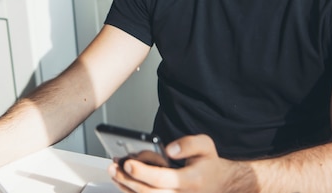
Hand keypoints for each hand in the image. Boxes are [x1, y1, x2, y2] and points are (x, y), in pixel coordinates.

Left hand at [108, 134, 257, 192]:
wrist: (218, 182)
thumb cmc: (208, 164)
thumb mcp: (206, 145)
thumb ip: (189, 144)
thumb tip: (169, 149)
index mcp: (191, 180)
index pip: (163, 179)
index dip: (143, 172)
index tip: (129, 162)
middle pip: (149, 192)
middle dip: (128, 180)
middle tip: (114, 167)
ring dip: (126, 187)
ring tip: (114, 172)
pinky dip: (131, 192)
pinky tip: (122, 181)